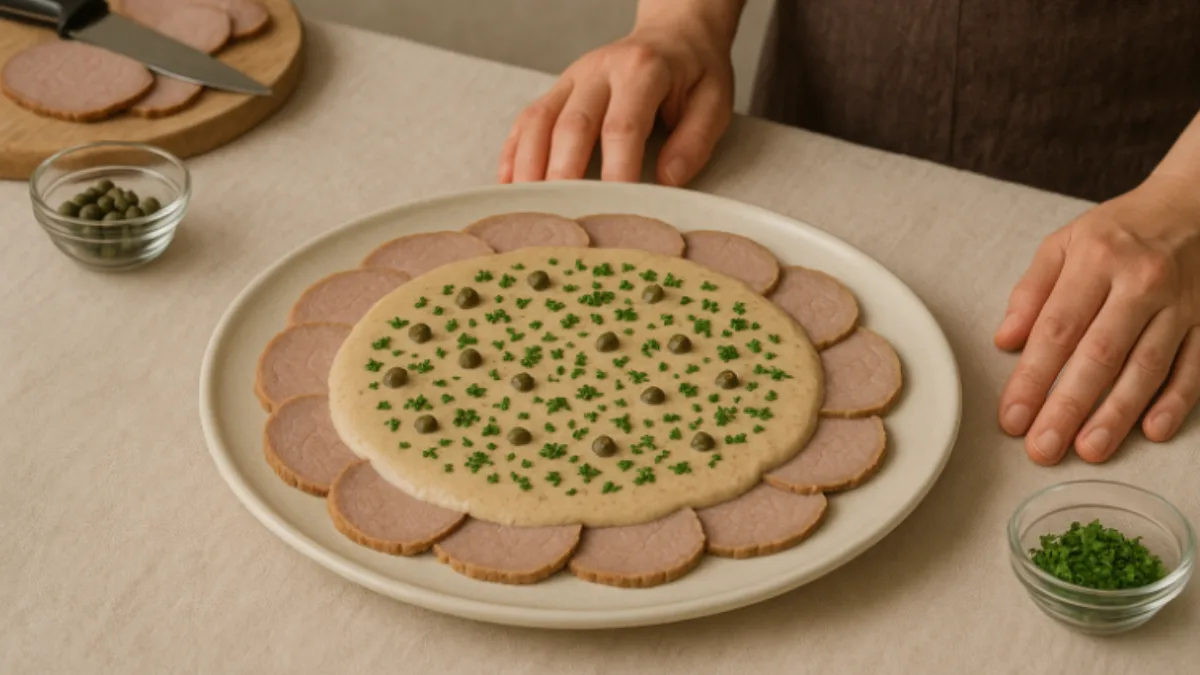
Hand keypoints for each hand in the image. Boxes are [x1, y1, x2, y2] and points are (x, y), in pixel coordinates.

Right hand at [498, 21, 733, 185]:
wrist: (674, 34)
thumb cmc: (694, 74)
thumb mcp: (714, 101)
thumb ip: (695, 141)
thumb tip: (668, 180)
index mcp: (642, 70)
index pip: (623, 125)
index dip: (617, 168)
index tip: (615, 206)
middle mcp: (599, 70)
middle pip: (571, 125)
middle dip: (564, 175)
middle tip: (563, 216)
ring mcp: (572, 79)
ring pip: (539, 121)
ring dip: (530, 167)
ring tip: (530, 207)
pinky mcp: (557, 90)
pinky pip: (526, 120)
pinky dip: (514, 154)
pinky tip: (511, 185)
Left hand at [995, 176, 1199, 464]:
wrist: (1194, 206)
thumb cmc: (1117, 232)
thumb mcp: (1064, 244)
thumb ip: (1030, 292)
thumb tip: (1005, 341)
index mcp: (1096, 261)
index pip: (1056, 329)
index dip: (1032, 378)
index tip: (1012, 417)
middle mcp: (1141, 282)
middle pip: (1099, 355)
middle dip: (1068, 407)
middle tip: (1044, 449)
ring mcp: (1180, 304)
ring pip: (1146, 367)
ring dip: (1117, 414)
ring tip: (1089, 450)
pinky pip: (1193, 367)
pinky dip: (1175, 401)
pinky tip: (1152, 432)